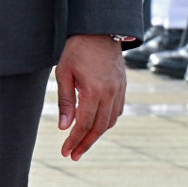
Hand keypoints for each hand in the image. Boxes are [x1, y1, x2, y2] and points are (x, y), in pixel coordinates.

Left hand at [53, 32, 128, 160]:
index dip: (74, 140)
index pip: (84, 124)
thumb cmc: (77, 50)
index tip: (66, 152)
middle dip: (86, 144)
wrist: (100, 30)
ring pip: (110, 121)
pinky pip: (117, 111)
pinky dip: (106, 122)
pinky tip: (96, 125)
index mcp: (94, 91)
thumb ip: (65, 101)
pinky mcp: (122, 86)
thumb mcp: (64, 73)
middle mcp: (110, 93)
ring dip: (97, 134)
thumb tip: (64, 127)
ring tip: (83, 143)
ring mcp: (119, 90)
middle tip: (74, 155)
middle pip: (99, 128)